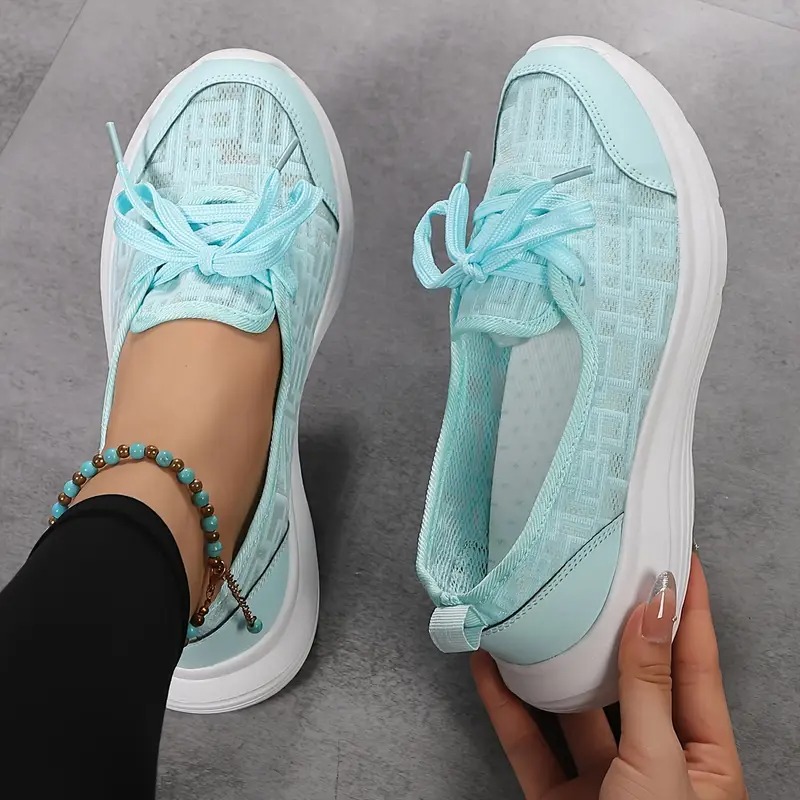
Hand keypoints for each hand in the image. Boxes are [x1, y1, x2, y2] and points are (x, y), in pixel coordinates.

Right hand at [472, 554, 746, 798]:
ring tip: (538, 608)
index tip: (677, 554)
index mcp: (703, 755)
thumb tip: (653, 611)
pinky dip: (506, 703)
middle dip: (613, 625)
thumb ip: (651, 687)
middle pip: (632, 676)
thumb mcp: (663, 767)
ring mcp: (604, 782)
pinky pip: (529, 742)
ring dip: (551, 660)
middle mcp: (655, 762)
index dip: (689, 605)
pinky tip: (491, 666)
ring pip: (574, 705)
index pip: (695, 660)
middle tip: (600, 570)